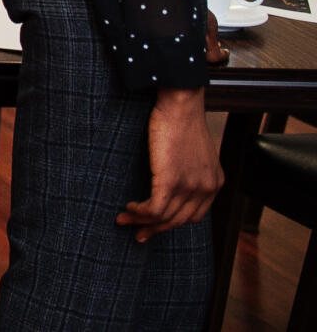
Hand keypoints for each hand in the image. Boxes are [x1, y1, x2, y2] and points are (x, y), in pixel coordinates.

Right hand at [119, 87, 220, 240]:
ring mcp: (190, 186)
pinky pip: (155, 209)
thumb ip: (189, 169)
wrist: (180, 103)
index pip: (194, 215)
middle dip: (156, 230)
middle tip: (138, 234)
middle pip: (179, 222)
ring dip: (142, 223)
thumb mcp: (193, 150)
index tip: (154, 225)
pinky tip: (128, 208)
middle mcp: (206, 188)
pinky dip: (140, 213)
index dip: (172, 223)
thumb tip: (170, 177)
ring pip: (165, 218)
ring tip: (124, 220)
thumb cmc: (181, 119)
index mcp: (214, 182)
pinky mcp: (171, 180)